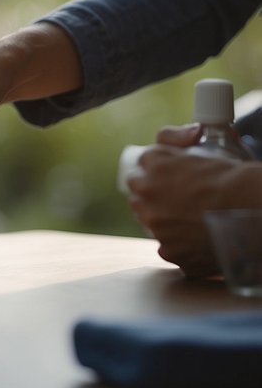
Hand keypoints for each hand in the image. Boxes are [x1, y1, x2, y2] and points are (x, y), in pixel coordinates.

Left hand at [126, 141, 256, 277]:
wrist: (255, 207)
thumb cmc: (235, 177)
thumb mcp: (203, 145)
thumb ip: (177, 138)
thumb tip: (182, 136)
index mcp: (154, 162)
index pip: (141, 167)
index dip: (155, 175)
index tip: (170, 181)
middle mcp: (147, 191)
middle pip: (138, 196)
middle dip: (153, 198)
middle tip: (179, 202)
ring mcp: (156, 224)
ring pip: (151, 224)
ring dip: (165, 223)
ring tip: (192, 221)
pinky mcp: (170, 250)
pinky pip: (167, 248)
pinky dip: (182, 247)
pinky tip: (200, 240)